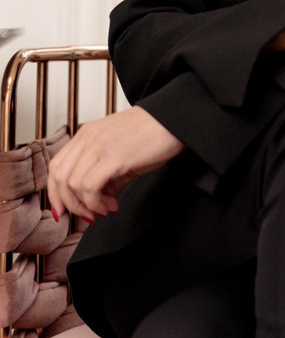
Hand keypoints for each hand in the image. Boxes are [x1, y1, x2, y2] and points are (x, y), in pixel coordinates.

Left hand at [47, 107, 185, 221]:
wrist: (174, 121)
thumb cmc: (153, 134)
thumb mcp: (122, 153)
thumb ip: (108, 175)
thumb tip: (102, 198)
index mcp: (86, 134)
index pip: (57, 166)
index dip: (56, 193)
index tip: (66, 210)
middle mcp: (87, 138)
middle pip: (59, 177)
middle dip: (69, 204)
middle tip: (87, 216)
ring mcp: (98, 146)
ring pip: (73, 185)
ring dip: (86, 206)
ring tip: (106, 210)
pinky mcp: (113, 156)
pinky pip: (90, 187)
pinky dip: (97, 203)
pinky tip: (113, 206)